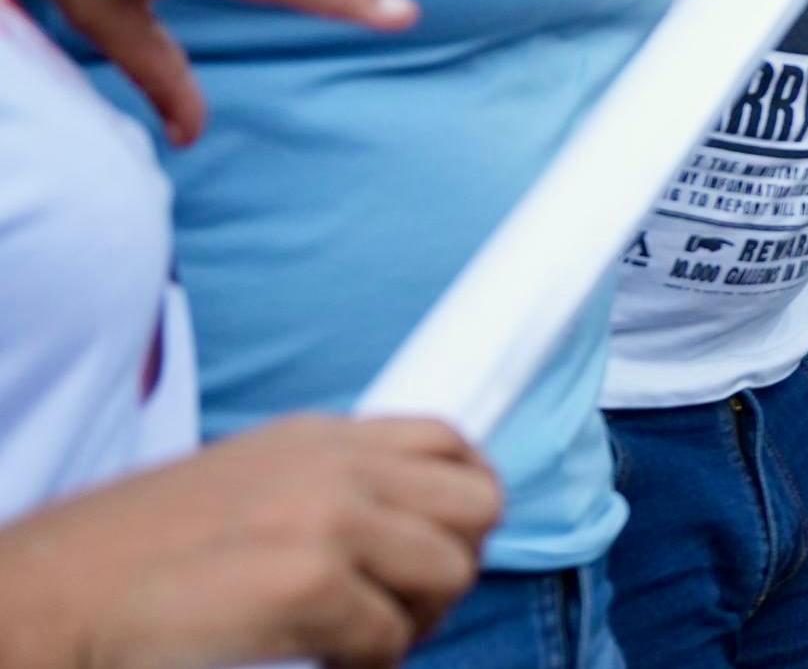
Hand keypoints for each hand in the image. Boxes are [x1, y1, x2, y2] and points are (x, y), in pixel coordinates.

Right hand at [0, 415, 500, 668]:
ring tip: (357, 639)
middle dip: (452, 564)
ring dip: (414, 618)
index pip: (448, 444)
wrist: (52, 600)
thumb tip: (406, 526)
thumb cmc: (138, 562)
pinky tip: (317, 662)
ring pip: (450, 572)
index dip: (464, 502)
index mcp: (317, 439)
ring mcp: (328, 517)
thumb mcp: (247, 487)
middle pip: (477, 505)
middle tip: (401, 608)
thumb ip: (327, 488)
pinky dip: (365, 662)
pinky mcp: (310, 578)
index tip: (442, 547)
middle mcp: (333, 466)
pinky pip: (391, 636)